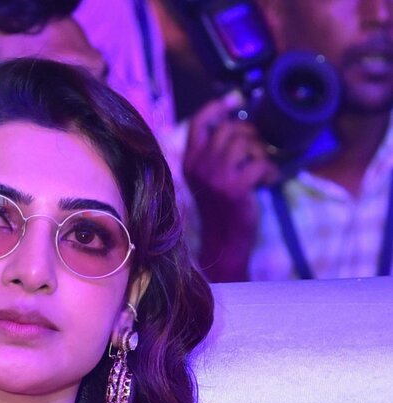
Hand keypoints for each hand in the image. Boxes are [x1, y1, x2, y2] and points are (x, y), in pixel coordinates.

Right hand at [183, 93, 279, 280]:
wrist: (225, 241)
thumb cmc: (223, 206)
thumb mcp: (210, 175)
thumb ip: (216, 150)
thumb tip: (238, 117)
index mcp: (190, 161)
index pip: (199, 122)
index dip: (218, 107)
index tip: (234, 102)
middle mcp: (200, 166)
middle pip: (229, 128)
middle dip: (249, 134)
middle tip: (257, 150)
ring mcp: (216, 177)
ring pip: (246, 143)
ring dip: (260, 152)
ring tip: (261, 168)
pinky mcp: (235, 187)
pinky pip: (260, 162)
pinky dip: (270, 170)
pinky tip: (269, 180)